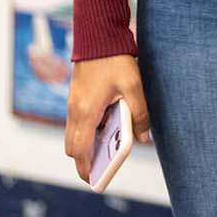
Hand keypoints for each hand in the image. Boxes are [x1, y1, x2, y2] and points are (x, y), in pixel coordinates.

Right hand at [64, 55, 149, 184]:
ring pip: (73, 135)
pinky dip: (88, 131)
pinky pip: (77, 122)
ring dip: (86, 145)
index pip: (80, 150)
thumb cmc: (115, 60)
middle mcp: (74, 110)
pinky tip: (107, 128)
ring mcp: (72, 104)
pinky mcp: (75, 97)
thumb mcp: (133, 87)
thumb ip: (139, 114)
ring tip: (108, 151)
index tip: (94, 180)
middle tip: (102, 169)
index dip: (86, 168)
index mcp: (86, 112)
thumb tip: (143, 138)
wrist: (98, 36)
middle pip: (73, 147)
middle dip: (85, 160)